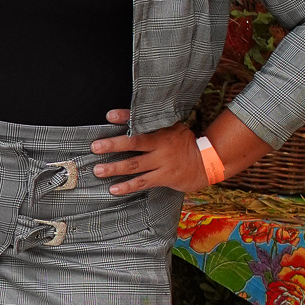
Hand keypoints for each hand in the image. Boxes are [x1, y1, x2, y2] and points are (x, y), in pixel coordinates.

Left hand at [91, 109, 208, 195]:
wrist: (209, 161)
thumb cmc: (186, 143)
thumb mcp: (173, 128)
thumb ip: (154, 125)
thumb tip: (130, 119)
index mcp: (162, 130)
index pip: (141, 121)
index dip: (125, 117)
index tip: (109, 115)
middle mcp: (161, 144)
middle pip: (134, 143)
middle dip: (113, 145)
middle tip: (95, 147)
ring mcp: (162, 162)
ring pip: (135, 165)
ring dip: (115, 168)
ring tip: (98, 170)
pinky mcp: (165, 177)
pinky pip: (143, 182)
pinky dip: (127, 186)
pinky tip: (114, 189)